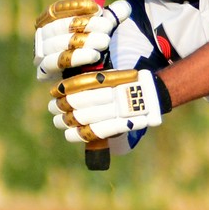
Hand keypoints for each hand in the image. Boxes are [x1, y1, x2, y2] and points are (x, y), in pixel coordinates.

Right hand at [34, 0, 130, 80]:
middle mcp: (42, 36)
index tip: (97, 9)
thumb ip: (113, 17)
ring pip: (57, 44)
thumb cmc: (99, 50)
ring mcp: (41, 54)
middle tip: (107, 27)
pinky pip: (55, 62)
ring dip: (83, 41)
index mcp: (51, 21)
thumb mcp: (105, 31)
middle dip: (85, 25)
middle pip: (58, 26)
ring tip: (105, 41)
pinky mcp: (45, 72)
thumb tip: (124, 7)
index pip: (56, 9)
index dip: (75, 7)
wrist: (99, 80)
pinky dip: (76, 57)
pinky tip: (94, 55)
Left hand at [48, 68, 162, 143]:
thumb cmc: (130, 84)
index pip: (79, 84)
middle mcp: (111, 95)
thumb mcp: (112, 75)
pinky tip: (68, 134)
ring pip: (82, 117)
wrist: (154, 96)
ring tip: (58, 120)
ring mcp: (116, 111)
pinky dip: (78, 134)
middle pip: (77, 101)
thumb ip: (95, 80)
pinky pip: (94, 132)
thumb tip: (67, 87)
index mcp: (108, 80)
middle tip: (54, 107)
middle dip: (61, 105)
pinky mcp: (119, 125)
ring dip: (65, 120)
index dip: (63, 89)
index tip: (55, 91)